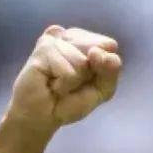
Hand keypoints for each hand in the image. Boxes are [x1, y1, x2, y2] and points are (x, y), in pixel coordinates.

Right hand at [6, 25, 121, 133]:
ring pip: (83, 62)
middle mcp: (70, 36)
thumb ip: (110, 71)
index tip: (87, 78)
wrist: (42, 116)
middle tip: (71, 81)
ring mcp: (56, 39)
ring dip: (74, 81)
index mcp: (87, 40)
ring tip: (58, 84)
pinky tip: (50, 83)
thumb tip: (98, 52)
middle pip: (99, 47)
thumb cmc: (70, 101)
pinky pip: (69, 72)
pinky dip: (64, 85)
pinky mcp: (43, 48)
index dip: (103, 66)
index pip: (109, 45)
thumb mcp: (102, 89)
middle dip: (90, 72)